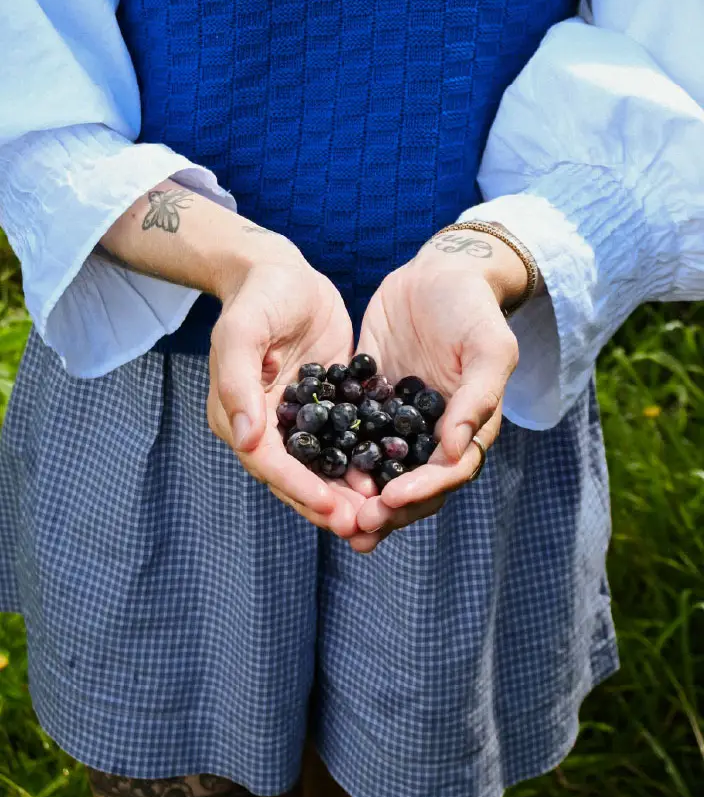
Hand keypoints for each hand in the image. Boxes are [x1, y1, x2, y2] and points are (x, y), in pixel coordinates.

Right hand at [206, 225, 377, 549]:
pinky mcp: (327, 405)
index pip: (268, 463)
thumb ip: (239, 381)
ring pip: (322, 467)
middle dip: (328, 504)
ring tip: (381, 514)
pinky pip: (345, 441)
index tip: (332, 509)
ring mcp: (298, 418)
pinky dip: (363, 462)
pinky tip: (392, 475)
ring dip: (347, 493)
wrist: (280, 270)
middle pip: (296, 476)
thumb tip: (244, 437)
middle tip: (365, 526)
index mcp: (238, 414)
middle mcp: (265, 425)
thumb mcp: (242, 330)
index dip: (300, 488)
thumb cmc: (258, 295)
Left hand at [354, 229, 523, 540]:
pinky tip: (308, 469)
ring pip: (378, 469)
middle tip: (355, 526)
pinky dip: (335, 455)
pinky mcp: (369, 400)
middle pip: (412, 484)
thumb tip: (454, 449)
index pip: (447, 473)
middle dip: (386, 509)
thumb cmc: (472, 307)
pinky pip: (350, 435)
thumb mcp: (488, 346)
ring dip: (358, 497)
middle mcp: (433, 432)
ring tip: (332, 517)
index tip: (391, 499)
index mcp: (468, 426)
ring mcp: (398, 419)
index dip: (421, 490)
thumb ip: (478, 396)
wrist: (438, 272)